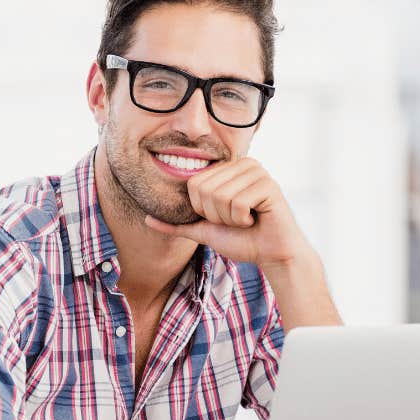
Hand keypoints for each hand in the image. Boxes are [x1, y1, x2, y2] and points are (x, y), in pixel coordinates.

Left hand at [145, 158, 314, 268]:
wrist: (272, 254)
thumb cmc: (242, 241)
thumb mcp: (204, 231)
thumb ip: (177, 225)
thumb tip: (147, 219)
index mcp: (226, 169)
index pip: (194, 185)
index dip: (203, 210)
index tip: (224, 217)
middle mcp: (242, 164)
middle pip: (205, 190)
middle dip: (217, 215)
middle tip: (237, 220)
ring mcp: (257, 172)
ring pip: (220, 197)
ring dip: (231, 219)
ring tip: (247, 220)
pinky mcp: (268, 184)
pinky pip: (237, 203)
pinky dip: (243, 220)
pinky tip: (256, 219)